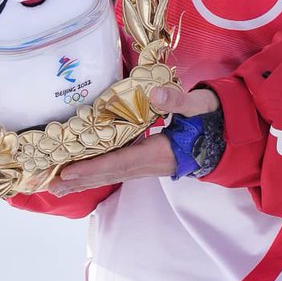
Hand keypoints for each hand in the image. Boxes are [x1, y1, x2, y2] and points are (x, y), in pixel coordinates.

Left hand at [49, 85, 220, 195]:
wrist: (230, 132)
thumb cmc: (213, 116)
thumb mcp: (199, 105)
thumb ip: (179, 100)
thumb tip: (156, 95)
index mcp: (161, 152)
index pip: (121, 162)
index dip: (93, 168)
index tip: (68, 171)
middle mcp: (153, 164)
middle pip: (111, 174)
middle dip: (81, 179)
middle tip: (51, 185)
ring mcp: (151, 165)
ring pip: (113, 174)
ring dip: (86, 179)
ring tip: (60, 185)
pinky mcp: (150, 160)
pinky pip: (119, 169)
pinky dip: (99, 172)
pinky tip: (85, 173)